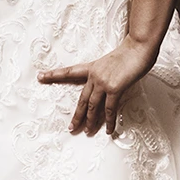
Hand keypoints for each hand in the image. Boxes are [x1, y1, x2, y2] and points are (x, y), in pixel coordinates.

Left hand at [38, 35, 156, 135]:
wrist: (138, 47)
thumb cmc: (130, 53)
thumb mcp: (113, 63)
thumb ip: (108, 75)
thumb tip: (110, 88)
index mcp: (92, 67)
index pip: (69, 72)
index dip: (54, 75)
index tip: (40, 76)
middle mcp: (94, 75)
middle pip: (82, 99)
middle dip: (76, 115)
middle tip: (71, 128)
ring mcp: (103, 82)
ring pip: (92, 106)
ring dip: (90, 121)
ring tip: (87, 132)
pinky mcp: (114, 88)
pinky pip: (109, 110)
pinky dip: (109, 121)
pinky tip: (108, 130)